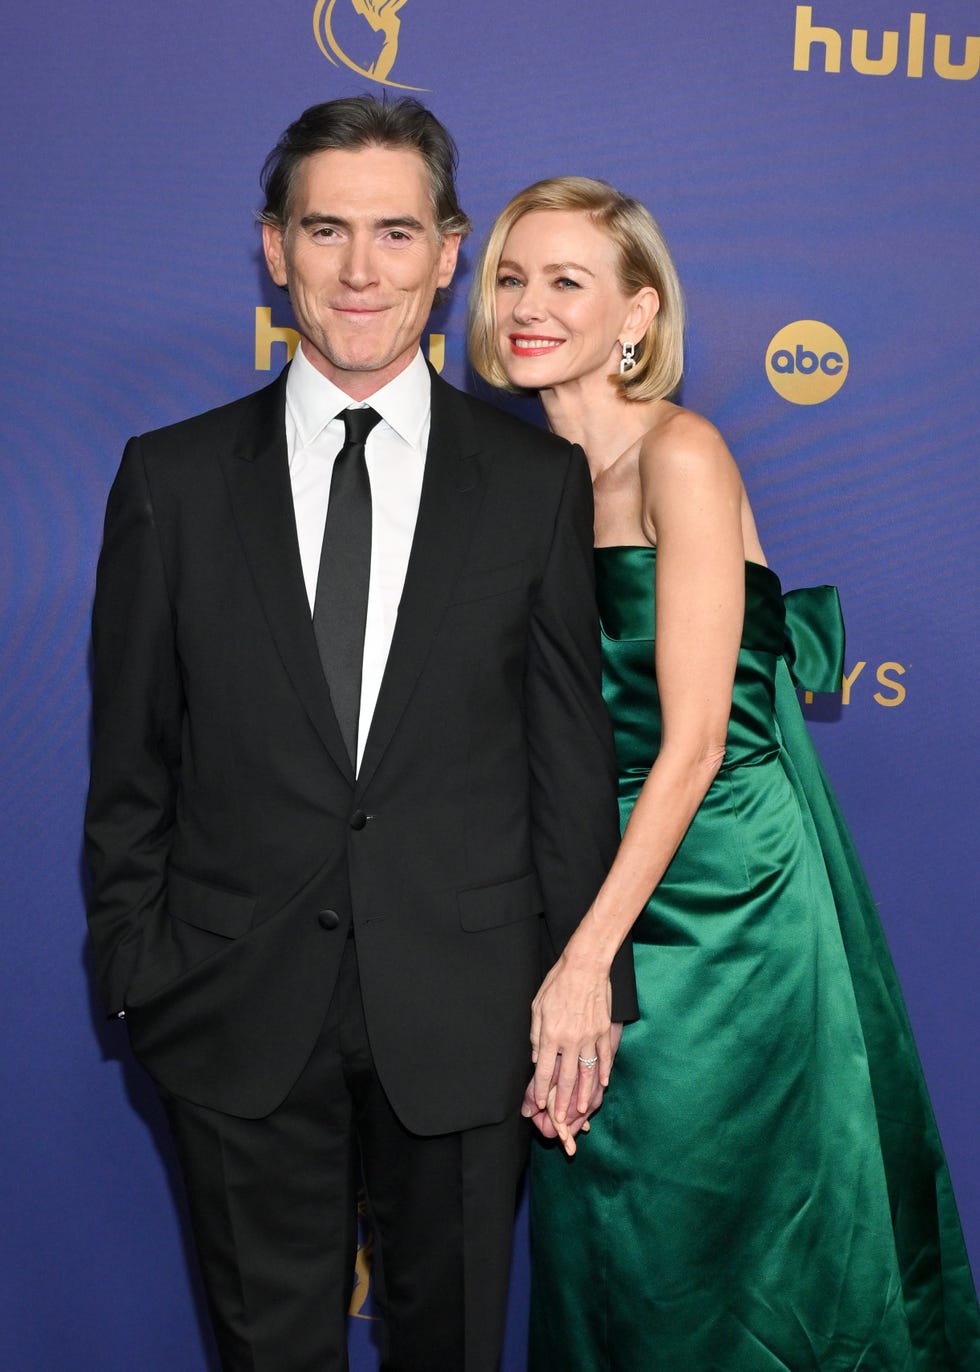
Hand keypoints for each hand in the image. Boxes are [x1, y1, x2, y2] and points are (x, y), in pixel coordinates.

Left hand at [529, 931, 615, 1123]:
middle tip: (560, 1121)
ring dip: (583, 1094)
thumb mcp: (537, 1007)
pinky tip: (603, 1084)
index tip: (541, 1106)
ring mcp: (590, 1037)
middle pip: (566, 1079)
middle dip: (562, 1103)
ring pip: (587, 1073)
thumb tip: (537, 1058)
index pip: (545, 1071)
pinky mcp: (603, 1031)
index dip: (542, 1091)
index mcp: (551, 1034)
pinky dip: (603, 1072)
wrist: (586, 966)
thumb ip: (536, 1035)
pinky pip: (604, 1057)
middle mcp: (571, 1040)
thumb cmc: (558, 983)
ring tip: (581, 1110)